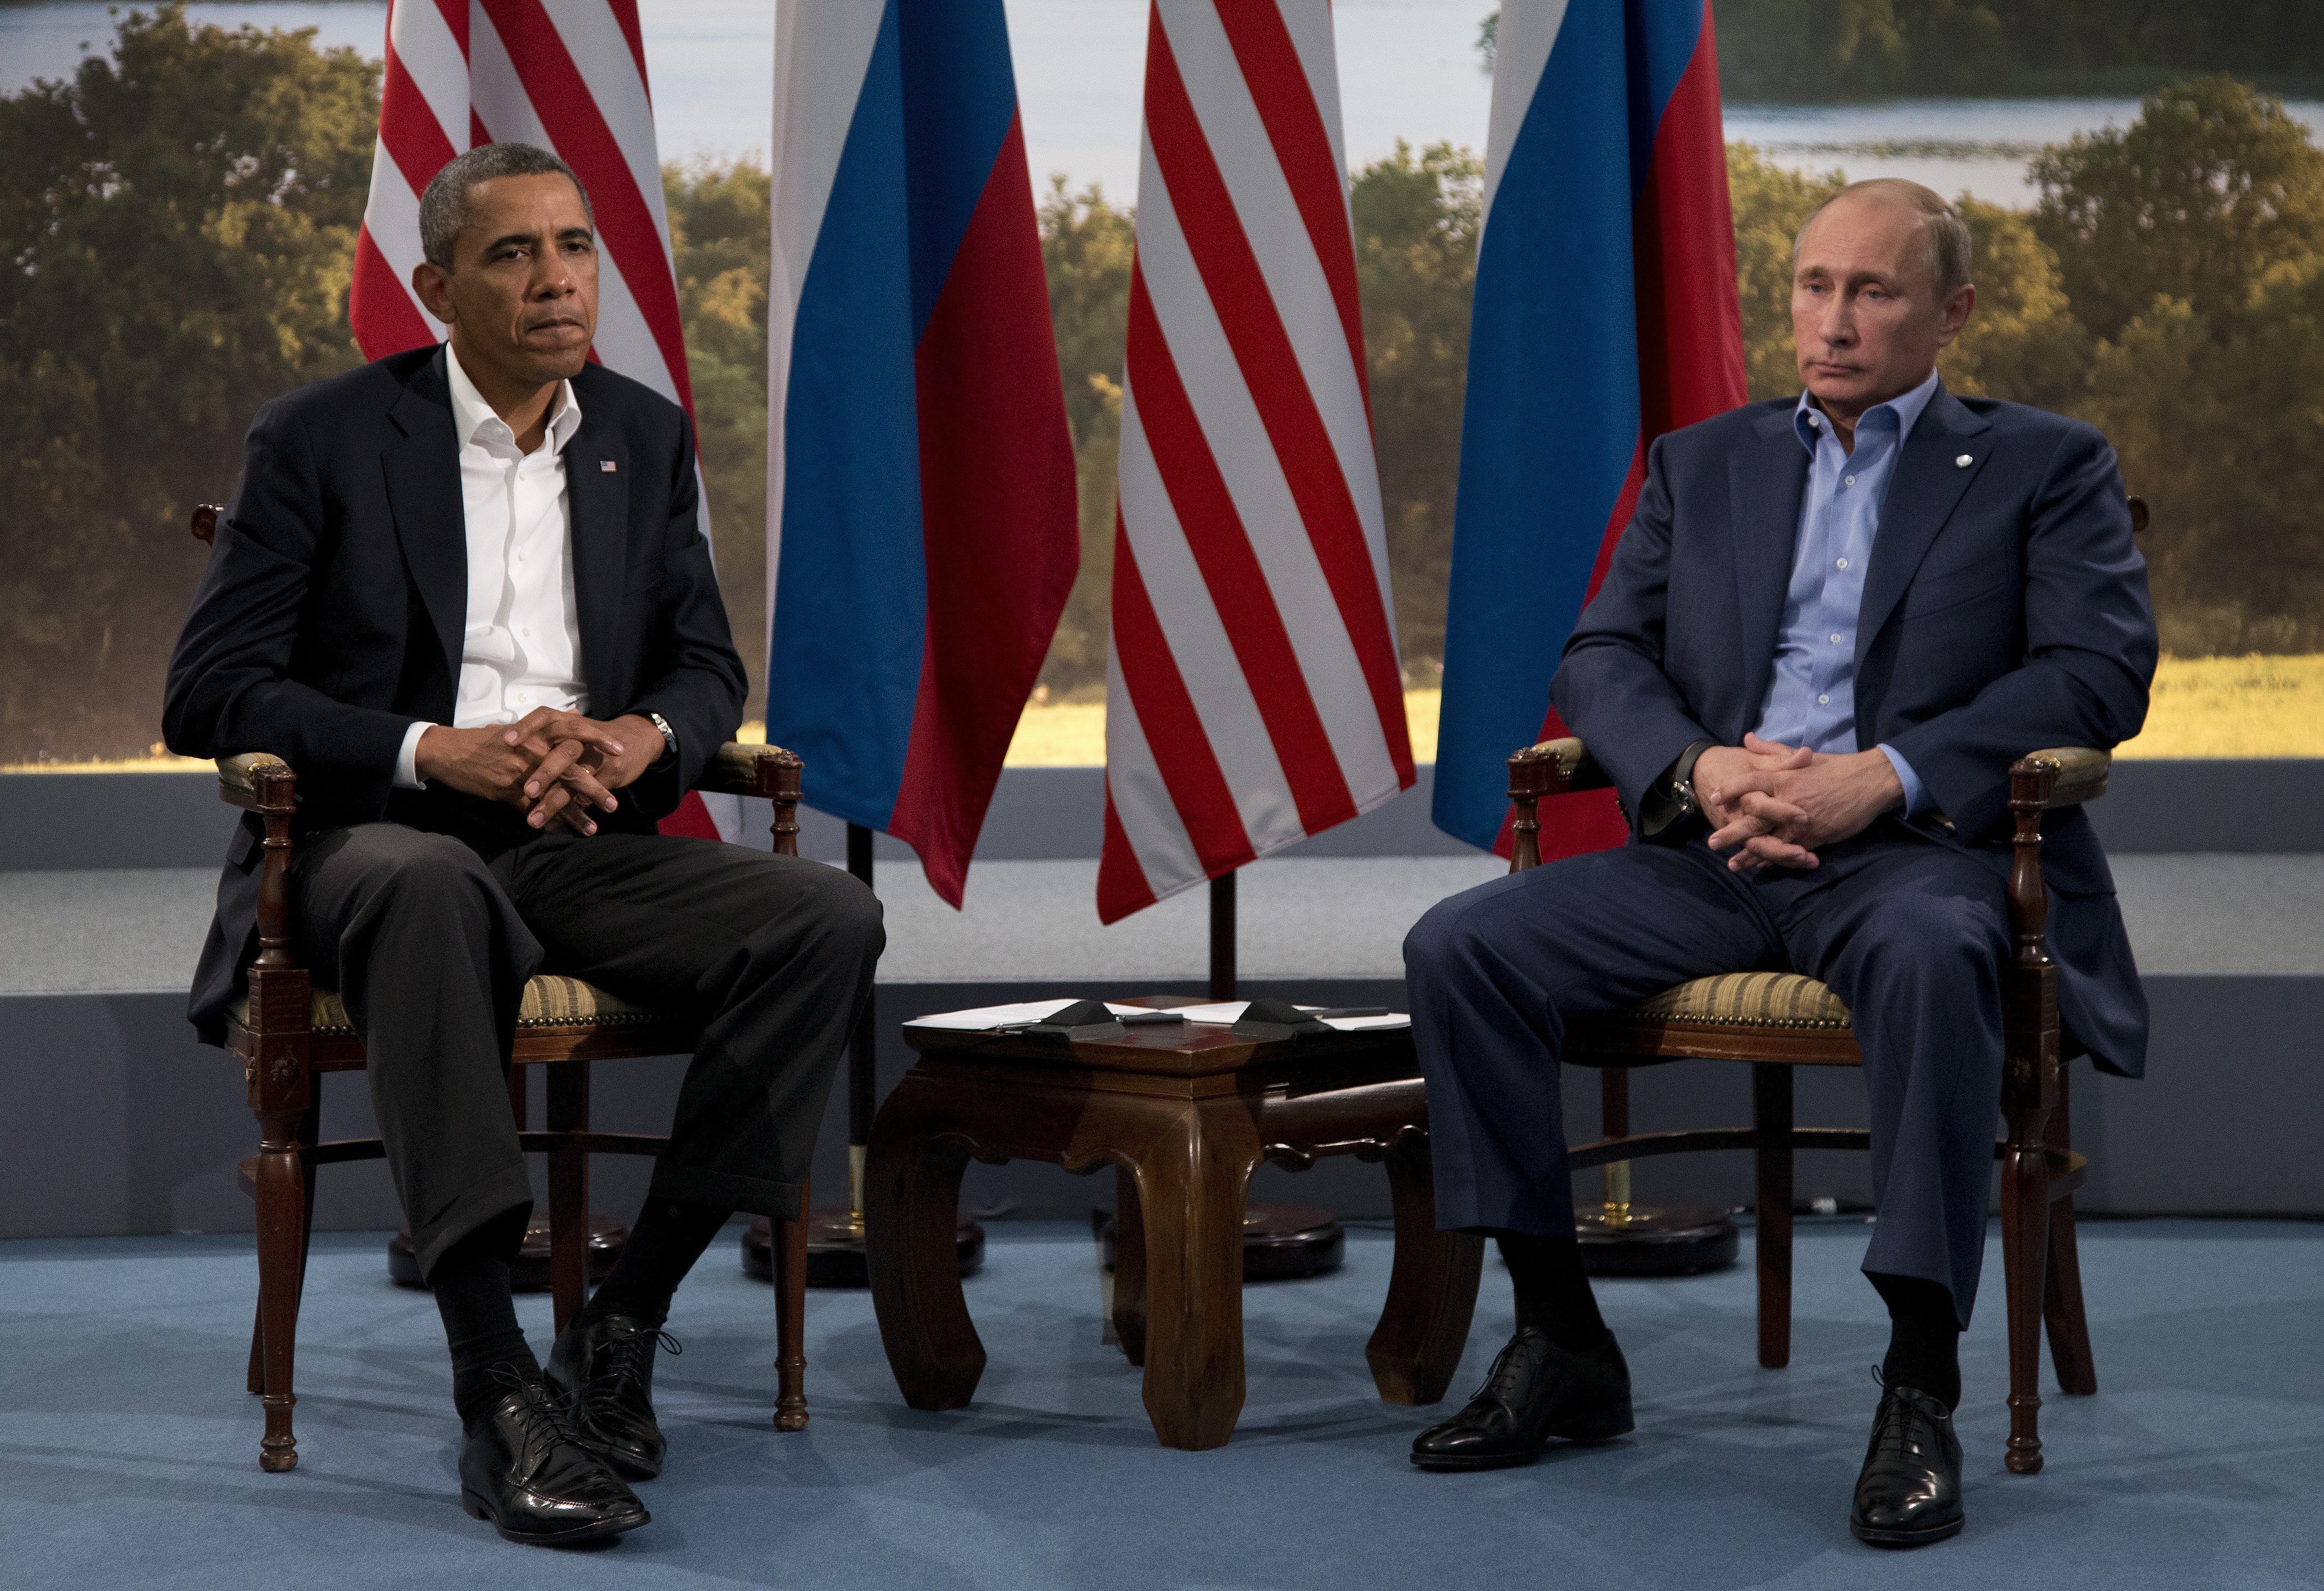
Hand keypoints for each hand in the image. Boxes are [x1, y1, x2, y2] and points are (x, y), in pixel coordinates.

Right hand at [414, 711, 656, 835]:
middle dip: (595, 788)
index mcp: (536, 732)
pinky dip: (548, 822)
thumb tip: (576, 714)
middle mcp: (531, 750)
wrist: (450, 752)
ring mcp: (520, 772)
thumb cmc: (487, 741)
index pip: (574, 732)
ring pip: (554, 794)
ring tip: (593, 829)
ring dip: (575, 814)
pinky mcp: (507, 791)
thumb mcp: (519, 728)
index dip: (598, 740)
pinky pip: (532, 809)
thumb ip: (550, 725)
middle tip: (614, 804)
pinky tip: (561, 833)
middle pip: (571, 769)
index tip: (620, 751)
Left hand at [1703, 734, 1903, 871]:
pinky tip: (1762, 865)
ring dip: (1750, 854)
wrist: (1871, 782)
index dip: (1731, 789)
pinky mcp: (1816, 837)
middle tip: (1711, 842)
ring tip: (1732, 863)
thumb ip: (1772, 751)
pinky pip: (1791, 850)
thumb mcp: (1802, 755)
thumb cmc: (1835, 767)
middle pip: (1754, 818)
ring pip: (1770, 840)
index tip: (1713, 797)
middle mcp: (1790, 801)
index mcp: (1786, 778)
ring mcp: (1802, 821)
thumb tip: (1747, 739)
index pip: (1750, 783)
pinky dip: (1775, 858)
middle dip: (1732, 831)